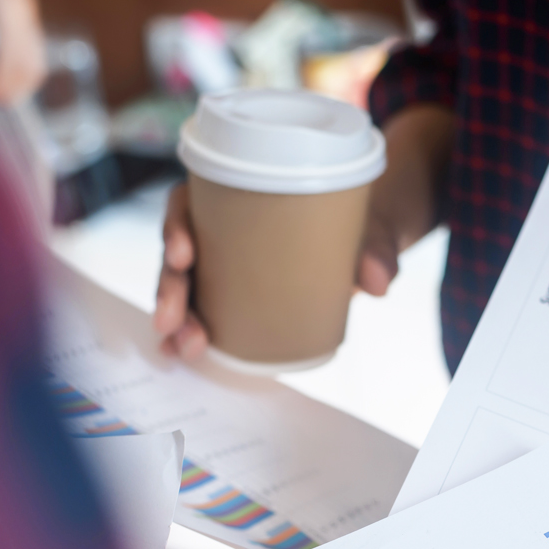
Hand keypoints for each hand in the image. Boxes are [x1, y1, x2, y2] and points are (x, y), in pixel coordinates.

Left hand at [0, 0, 45, 104]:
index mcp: (8, 5)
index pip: (10, 60)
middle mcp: (26, 12)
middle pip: (29, 68)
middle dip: (6, 93)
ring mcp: (31, 14)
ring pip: (37, 64)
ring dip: (18, 87)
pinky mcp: (28, 14)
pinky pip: (35, 52)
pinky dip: (22, 72)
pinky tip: (0, 78)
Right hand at [154, 104, 455, 360]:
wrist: (370, 244)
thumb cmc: (362, 224)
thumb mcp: (372, 228)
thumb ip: (378, 250)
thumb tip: (379, 282)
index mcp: (240, 193)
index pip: (191, 201)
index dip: (176, 225)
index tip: (184, 254)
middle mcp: (222, 225)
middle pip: (178, 252)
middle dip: (170, 288)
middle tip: (174, 322)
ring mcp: (225, 262)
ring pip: (184, 285)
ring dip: (175, 318)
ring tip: (182, 348)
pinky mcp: (234, 292)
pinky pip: (201, 308)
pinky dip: (186, 331)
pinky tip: (177, 355)